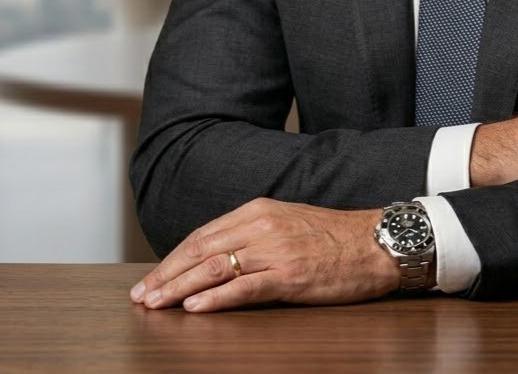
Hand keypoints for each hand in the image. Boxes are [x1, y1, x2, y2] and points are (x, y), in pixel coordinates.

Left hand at [129, 198, 398, 311]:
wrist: (376, 242)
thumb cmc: (335, 237)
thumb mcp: (288, 223)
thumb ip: (255, 234)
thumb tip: (219, 256)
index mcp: (259, 210)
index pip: (204, 234)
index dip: (173, 257)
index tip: (152, 278)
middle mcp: (262, 225)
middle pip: (201, 250)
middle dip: (166, 274)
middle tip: (141, 296)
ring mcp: (275, 249)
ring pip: (215, 267)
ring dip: (179, 287)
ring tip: (156, 304)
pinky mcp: (289, 275)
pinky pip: (244, 286)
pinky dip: (216, 298)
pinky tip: (195, 308)